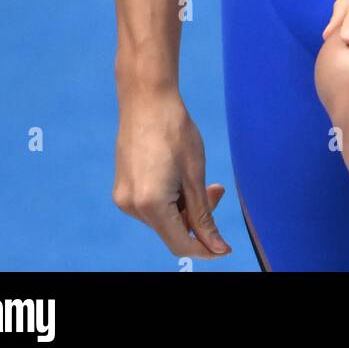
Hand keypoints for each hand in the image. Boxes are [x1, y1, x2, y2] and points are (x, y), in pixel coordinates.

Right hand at [112, 85, 231, 259]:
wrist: (146, 98)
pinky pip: (150, 205)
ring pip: (162, 218)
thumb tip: (216, 249)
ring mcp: (123, 197)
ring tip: (197, 176)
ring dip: (183, 205)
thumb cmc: (174, 130)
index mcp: (150, 204)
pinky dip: (169, 197)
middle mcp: (131, 206)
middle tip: (217, 189)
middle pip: (172, 230)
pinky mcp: (122, 187)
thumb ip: (204, 216)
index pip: (180, 244)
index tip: (225, 248)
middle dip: (197, 217)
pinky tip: (178, 174)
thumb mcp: (195, 174)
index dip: (205, 248)